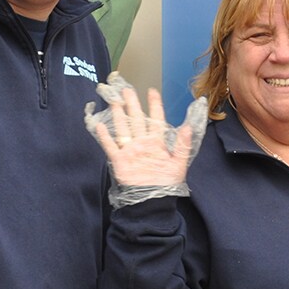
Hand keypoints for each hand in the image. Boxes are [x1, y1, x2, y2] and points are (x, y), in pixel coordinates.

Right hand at [87, 74, 206, 189]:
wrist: (153, 199)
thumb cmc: (167, 183)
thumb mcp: (179, 163)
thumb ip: (183, 144)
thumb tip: (188, 126)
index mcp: (157, 142)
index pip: (156, 119)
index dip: (154, 105)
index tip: (152, 91)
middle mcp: (142, 143)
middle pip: (136, 119)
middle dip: (132, 104)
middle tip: (127, 89)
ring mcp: (130, 150)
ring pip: (123, 128)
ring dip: (118, 115)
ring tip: (114, 100)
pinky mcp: (119, 160)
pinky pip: (110, 146)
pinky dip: (105, 136)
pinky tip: (100, 125)